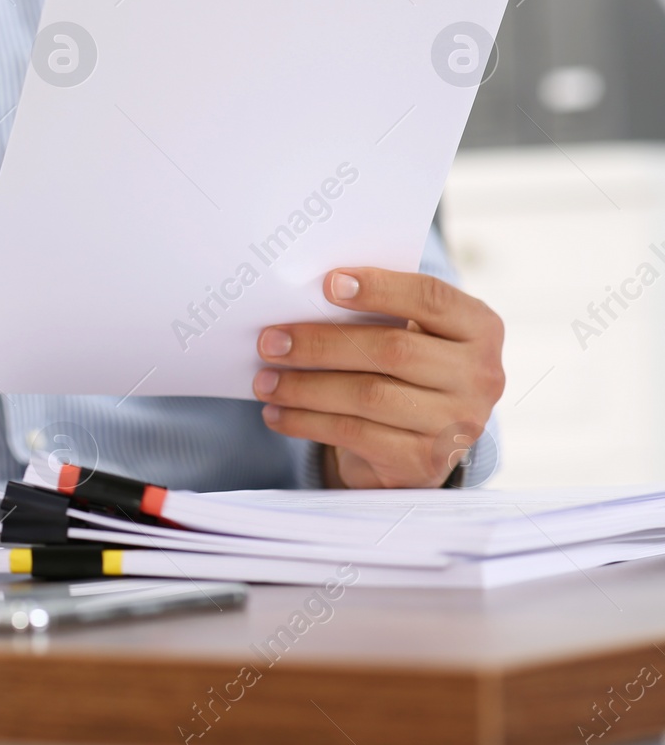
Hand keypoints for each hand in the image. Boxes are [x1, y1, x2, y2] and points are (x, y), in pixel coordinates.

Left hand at [251, 268, 504, 488]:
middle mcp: (480, 377)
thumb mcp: (409, 336)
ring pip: (368, 395)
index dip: (380, 288)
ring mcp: (456, 424)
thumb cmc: (402, 371)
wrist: (419, 445)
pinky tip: (277, 413)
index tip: (327, 283)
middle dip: (321, 343)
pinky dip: (306, 422)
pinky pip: (355, 434)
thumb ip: (377, 314)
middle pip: (391, 349)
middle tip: (270, 341)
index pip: (431, 298)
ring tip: (264, 380)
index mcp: (480, 329)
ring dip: (305, 386)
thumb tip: (300, 298)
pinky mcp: (424, 462)